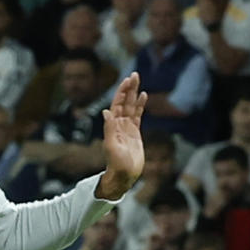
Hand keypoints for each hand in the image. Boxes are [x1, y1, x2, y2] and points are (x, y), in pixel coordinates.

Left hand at [95, 72, 147, 199]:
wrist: (124, 175)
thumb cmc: (116, 164)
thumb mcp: (111, 146)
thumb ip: (109, 129)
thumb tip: (106, 112)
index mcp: (112, 126)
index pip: (117, 105)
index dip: (121, 92)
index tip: (127, 80)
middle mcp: (118, 125)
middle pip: (124, 102)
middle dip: (128, 89)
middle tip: (134, 74)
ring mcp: (127, 128)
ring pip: (131, 107)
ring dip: (134, 94)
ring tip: (137, 80)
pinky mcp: (135, 133)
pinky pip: (138, 116)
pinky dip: (140, 106)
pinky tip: (143, 96)